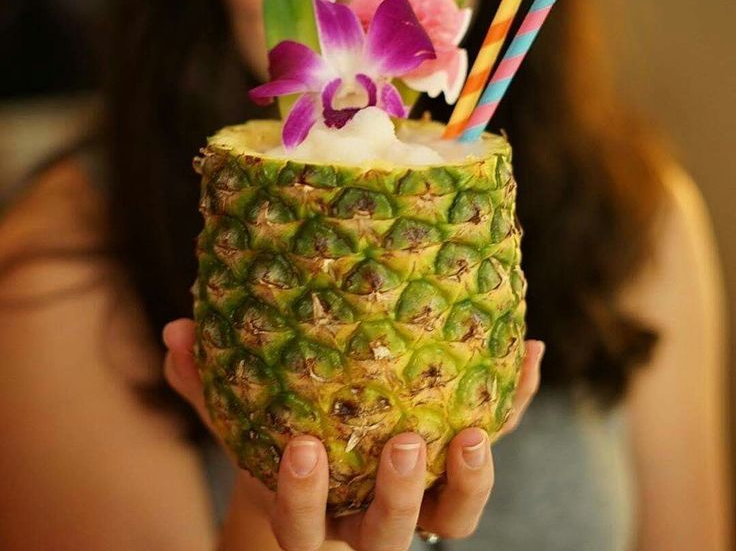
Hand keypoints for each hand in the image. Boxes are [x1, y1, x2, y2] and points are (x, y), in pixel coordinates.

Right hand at [163, 318, 542, 550]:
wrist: (336, 471)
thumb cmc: (287, 447)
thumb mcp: (247, 425)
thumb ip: (209, 386)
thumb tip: (173, 331)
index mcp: (316, 518)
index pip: (303, 528)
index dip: (302, 498)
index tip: (302, 448)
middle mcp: (371, 526)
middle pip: (389, 538)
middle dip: (396, 497)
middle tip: (402, 442)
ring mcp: (422, 504)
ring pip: (453, 517)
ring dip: (470, 479)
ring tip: (474, 430)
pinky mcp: (458, 470)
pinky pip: (492, 447)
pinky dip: (511, 406)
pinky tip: (526, 353)